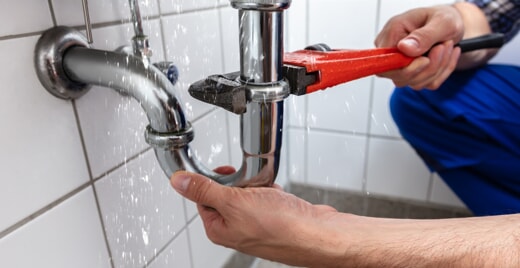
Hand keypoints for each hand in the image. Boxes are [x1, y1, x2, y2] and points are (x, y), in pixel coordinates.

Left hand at [170, 169, 339, 265]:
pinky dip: (272, 190)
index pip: (203, 197)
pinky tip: (279, 195)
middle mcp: (236, 228)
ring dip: (257, 185)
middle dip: (240, 181)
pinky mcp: (274, 217)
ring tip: (267, 190)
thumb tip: (178, 182)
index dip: (212, 181)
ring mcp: (256, 223)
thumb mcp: (234, 202)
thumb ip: (204, 190)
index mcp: (219, 228)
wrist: (317, 234)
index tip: (223, 172)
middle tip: (249, 183)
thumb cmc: (281, 226)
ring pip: (249, 192)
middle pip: (227, 193)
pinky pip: (267, 196)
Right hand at [375, 5, 463, 89]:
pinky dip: (442, 72)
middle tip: (444, 46)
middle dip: (429, 67)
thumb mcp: (442, 21)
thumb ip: (423, 36)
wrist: (452, 24)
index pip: (385, 63)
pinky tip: (446, 56)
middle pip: (400, 77)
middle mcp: (391, 51)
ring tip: (447, 46)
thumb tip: (404, 48)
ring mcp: (400, 65)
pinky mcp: (411, 74)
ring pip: (415, 82)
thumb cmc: (444, 18)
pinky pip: (426, 84)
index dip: (405, 68)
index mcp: (392, 34)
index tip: (426, 59)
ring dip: (438, 68)